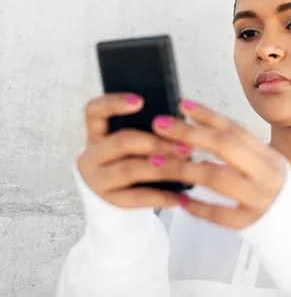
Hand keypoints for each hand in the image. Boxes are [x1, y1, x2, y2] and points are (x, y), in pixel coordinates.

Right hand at [77, 93, 192, 207]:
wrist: (113, 199)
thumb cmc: (131, 161)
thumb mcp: (132, 143)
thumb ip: (147, 131)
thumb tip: (178, 125)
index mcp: (97, 135)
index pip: (95, 111)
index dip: (114, 104)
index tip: (140, 100)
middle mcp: (92, 156)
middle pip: (121, 142)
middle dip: (157, 143)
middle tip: (185, 146)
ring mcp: (97, 180)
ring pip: (130, 170)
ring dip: (163, 167)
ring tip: (186, 166)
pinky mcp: (110, 201)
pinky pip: (138, 198)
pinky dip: (162, 196)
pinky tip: (182, 196)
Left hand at [150, 98, 287, 228]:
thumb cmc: (272, 194)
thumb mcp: (264, 166)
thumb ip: (238, 152)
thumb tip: (197, 130)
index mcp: (270, 156)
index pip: (236, 129)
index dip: (208, 115)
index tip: (182, 105)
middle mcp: (266, 175)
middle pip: (224, 147)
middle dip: (189, 133)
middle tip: (160, 126)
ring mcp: (258, 199)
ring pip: (217, 178)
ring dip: (184, 168)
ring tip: (157, 161)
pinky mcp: (248, 223)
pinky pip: (217, 213)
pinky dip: (196, 206)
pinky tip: (179, 200)